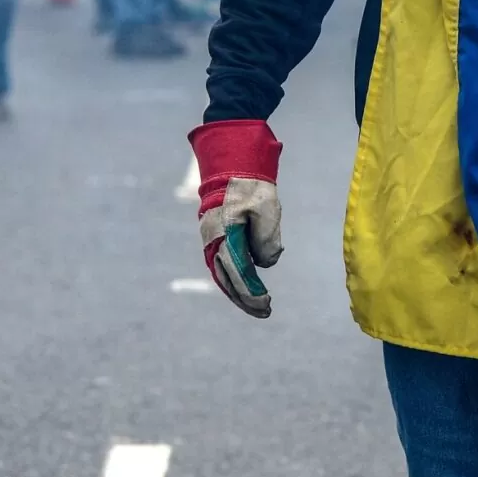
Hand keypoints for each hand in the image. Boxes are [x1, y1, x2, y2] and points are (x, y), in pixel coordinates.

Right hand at [190, 121, 284, 317]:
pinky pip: (221, 264)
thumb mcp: (266, 210)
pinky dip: (232, 278)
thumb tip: (264, 265)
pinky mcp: (215, 236)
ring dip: (238, 291)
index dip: (251, 292)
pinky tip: (246, 285)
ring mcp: (211, 239)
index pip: (238, 273)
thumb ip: (266, 239)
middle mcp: (213, 241)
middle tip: (264, 311)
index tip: (266, 304)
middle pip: (226, 279)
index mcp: (224, 235)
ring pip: (222, 274)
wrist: (232, 165)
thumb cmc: (251, 186)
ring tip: (256, 304)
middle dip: (245, 298)